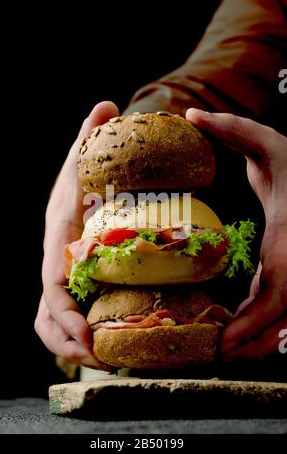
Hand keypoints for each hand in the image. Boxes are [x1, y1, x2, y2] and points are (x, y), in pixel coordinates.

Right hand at [35, 101, 118, 369]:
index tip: (85, 335)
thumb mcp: (84, 159)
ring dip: (71, 346)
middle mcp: (54, 264)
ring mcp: (61, 278)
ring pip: (52, 322)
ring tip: (104, 361)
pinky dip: (79, 334)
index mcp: (56, 241)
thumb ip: (91, 137)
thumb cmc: (80, 177)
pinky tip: (104, 342)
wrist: (77, 189)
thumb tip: (107, 105)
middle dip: (67, 342)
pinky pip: (68, 316)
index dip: (64, 313)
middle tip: (98, 359)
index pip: (51, 285)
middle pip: (46, 315)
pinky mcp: (72, 284)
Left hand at [186, 108, 286, 359]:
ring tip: (225, 352)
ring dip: (257, 341)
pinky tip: (240, 328)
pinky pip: (280, 308)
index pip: (276, 297)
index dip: (252, 327)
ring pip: (283, 322)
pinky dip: (262, 324)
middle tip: (217, 356)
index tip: (225, 345)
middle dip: (251, 343)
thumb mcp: (270, 146)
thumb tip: (192, 114)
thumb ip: (234, 130)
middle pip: (280, 320)